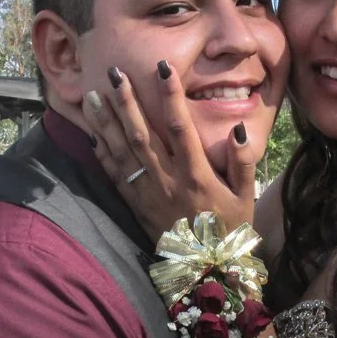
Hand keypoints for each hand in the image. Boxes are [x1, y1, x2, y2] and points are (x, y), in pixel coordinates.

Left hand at [80, 62, 258, 242]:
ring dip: (106, 121)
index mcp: (196, 175)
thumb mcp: (245, 197)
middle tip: (113, 71)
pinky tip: (91, 132)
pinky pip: (114, 175)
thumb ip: (243, 162)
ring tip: (93, 95)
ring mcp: (147, 192)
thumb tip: (238, 129)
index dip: (170, 96)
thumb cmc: (227, 229)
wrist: (203, 269)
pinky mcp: (134, 204)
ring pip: (122, 151)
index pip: (181, 127)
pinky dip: (102, 152)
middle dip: (127, 101)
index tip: (163, 67)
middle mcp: (167, 180)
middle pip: (142, 134)